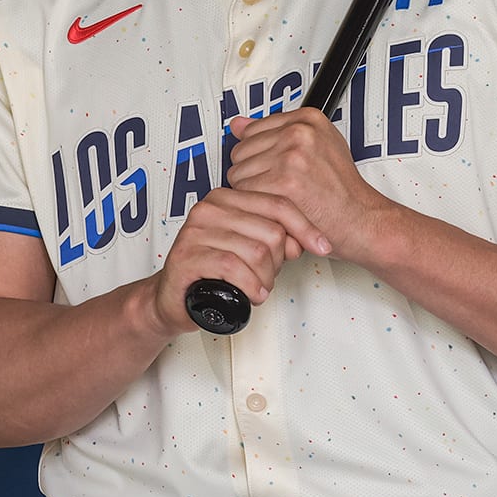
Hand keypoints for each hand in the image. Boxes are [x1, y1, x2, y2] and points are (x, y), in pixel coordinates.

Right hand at [147, 186, 329, 335]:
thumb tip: (302, 241)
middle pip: (270, 231)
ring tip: (257, 287)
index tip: (321, 245)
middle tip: (266, 276)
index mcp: (226, 199)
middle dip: (278, 262)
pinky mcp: (186, 255)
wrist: (174, 297)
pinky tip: (250, 293)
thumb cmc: (212, 272)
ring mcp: (194, 231)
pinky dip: (250, 285)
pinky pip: (232, 266)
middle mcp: (208, 209)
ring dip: (265, 279)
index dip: (304, 227)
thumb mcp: (250, 248)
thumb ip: (276, 238)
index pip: (276, 204)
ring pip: (255, 251)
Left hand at [224, 111, 394, 265]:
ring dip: (253, 190)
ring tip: (282, 196)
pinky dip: (256, 205)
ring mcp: (292, 156)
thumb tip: (237, 124)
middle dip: (254, 173)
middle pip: (240, 151)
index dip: (259, 156)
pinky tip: (278, 206)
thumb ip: (276, 132)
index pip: (250, 131)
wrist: (362, 220)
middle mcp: (299, 133)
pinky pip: (244, 191)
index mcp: (307, 119)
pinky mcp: (285, 181)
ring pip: (238, 173)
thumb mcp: (316, 147)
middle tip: (280, 185)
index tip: (274, 166)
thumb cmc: (342, 190)